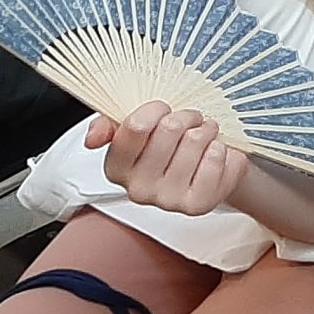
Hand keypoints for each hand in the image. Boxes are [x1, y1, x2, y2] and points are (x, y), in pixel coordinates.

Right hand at [88, 104, 250, 215]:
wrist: (210, 166)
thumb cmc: (173, 143)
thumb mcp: (139, 126)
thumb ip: (109, 124)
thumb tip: (93, 138)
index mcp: (117, 167)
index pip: (135, 126)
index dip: (156, 109)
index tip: (163, 110)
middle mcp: (137, 189)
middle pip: (169, 129)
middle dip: (186, 116)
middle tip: (190, 122)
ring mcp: (167, 200)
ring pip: (195, 140)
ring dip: (206, 130)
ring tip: (204, 136)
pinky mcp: (197, 205)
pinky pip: (215, 159)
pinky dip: (221, 148)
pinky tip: (214, 154)